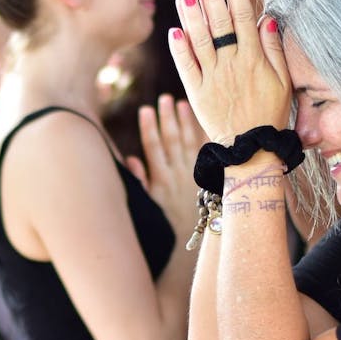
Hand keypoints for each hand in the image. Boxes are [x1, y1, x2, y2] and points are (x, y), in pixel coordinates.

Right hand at [136, 94, 203, 237]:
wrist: (193, 240)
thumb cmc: (166, 224)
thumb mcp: (148, 206)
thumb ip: (140, 181)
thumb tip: (130, 158)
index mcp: (161, 179)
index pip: (153, 147)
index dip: (149, 127)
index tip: (145, 109)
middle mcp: (179, 174)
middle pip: (172, 140)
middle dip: (168, 118)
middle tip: (164, 99)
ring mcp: (196, 173)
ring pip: (191, 142)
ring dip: (186, 122)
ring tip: (181, 103)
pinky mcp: (210, 176)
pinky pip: (209, 152)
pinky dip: (206, 135)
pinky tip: (204, 120)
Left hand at [168, 0, 291, 143]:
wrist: (251, 148)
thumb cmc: (270, 114)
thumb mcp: (283, 82)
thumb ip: (275, 50)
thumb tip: (267, 20)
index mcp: (254, 59)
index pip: (242, 19)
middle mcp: (231, 65)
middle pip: (219, 24)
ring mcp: (212, 78)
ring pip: (199, 41)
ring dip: (191, 17)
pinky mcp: (197, 93)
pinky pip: (186, 67)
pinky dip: (179, 49)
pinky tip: (173, 30)